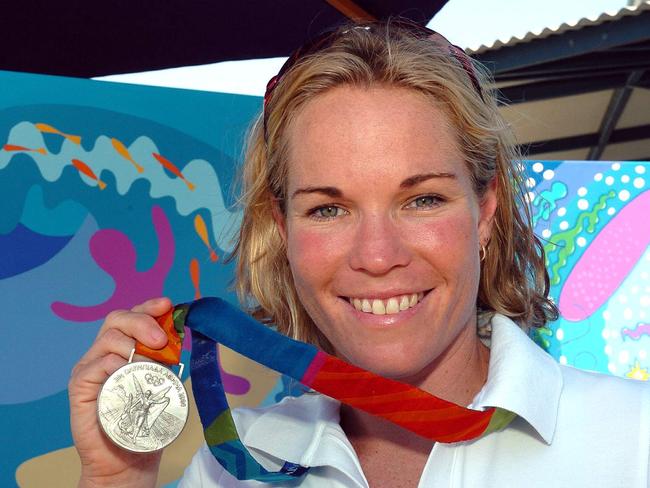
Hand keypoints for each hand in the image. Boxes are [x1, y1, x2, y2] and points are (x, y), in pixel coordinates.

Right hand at [69, 298, 171, 486]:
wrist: (127, 459)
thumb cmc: (145, 420)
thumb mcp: (162, 382)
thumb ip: (166, 359)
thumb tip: (180, 336)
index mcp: (122, 347)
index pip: (132, 316)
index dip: (149, 307)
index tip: (167, 305)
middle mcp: (103, 352)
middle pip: (117, 320)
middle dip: (143, 322)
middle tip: (162, 339)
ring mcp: (89, 368)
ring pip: (109, 339)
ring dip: (134, 344)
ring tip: (152, 362)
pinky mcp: (80, 386)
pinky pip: (97, 365)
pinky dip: (117, 364)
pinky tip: (130, 373)